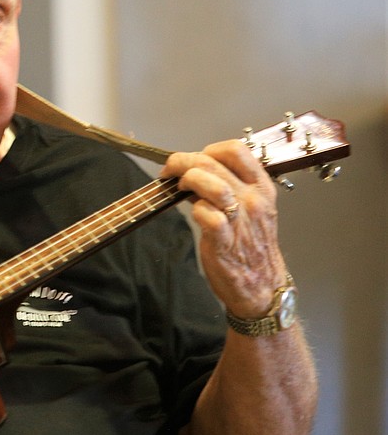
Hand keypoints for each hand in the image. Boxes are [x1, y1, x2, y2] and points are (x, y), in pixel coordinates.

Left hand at [160, 139, 286, 317]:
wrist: (262, 285)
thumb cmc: (252, 247)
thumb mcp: (248, 210)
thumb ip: (226, 189)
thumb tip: (195, 173)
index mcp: (261, 188)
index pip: (237, 151)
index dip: (209, 149)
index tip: (195, 157)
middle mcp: (253, 199)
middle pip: (214, 163)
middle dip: (184, 161)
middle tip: (171, 170)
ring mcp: (240, 219)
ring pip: (212, 183)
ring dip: (188, 179)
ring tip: (179, 187)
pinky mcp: (225, 239)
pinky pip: (207, 214)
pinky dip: (196, 209)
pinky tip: (194, 213)